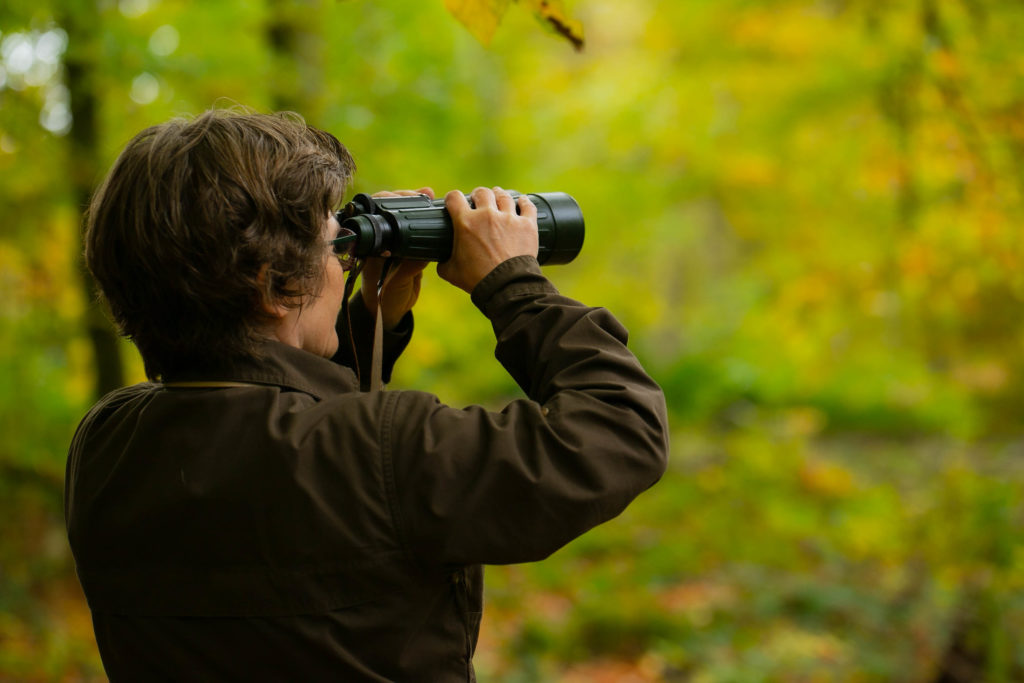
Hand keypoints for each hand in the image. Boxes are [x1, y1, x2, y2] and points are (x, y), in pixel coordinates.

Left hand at [360, 187, 433, 328]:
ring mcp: (393, 239)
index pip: (374, 212)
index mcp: (371, 244)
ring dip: (415, 202)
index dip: (387, 200)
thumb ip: (410, 269)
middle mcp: (380, 237)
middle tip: (422, 194)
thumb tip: (427, 255)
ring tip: (429, 195)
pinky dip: (423, 214)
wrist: (390, 309)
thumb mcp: (398, 283)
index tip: (405, 197)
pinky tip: (433, 203)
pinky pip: (414, 224)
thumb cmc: (385, 297)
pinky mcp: (407, 244)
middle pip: (389, 206)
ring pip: (402, 212)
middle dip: (405, 196)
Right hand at [438, 186, 538, 292]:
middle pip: (482, 192)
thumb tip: (440, 259)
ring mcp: (509, 218)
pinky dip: (524, 202)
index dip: (452, 198)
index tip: (453, 203)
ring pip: (503, 195)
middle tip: (478, 202)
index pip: (454, 197)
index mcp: (466, 222)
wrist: (506, 286)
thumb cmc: (477, 279)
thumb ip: (443, 262)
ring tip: (498, 197)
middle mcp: (487, 215)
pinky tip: (521, 201)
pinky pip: (527, 205)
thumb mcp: (451, 272)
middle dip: (478, 195)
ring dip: (499, 195)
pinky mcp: (527, 225)